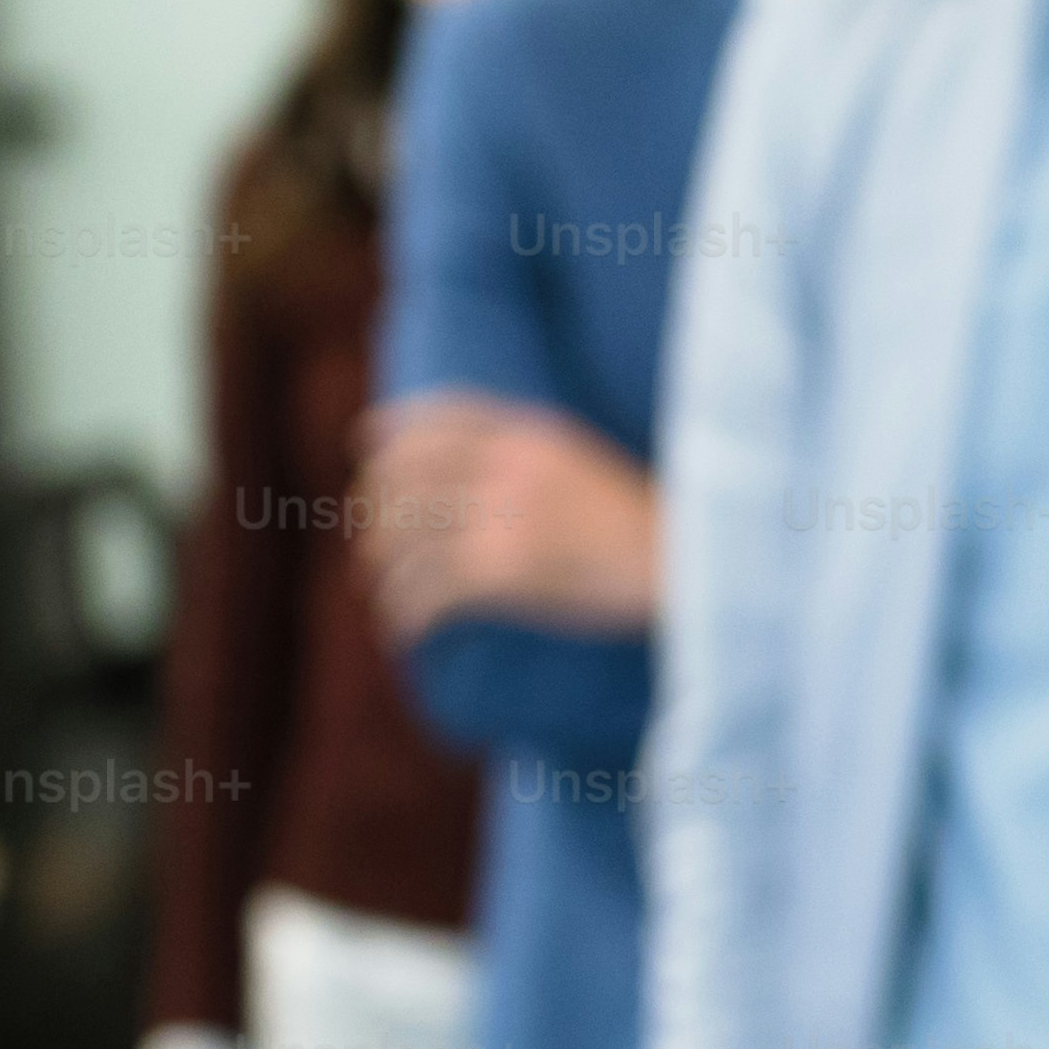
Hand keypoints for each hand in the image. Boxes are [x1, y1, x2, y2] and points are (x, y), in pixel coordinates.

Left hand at [356, 394, 660, 641]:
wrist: (687, 561)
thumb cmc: (643, 523)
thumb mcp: (583, 462)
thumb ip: (528, 455)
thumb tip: (468, 472)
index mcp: (531, 432)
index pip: (438, 417)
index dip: (391, 430)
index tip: (362, 447)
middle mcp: (509, 464)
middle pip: (407, 477)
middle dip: (375, 513)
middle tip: (372, 547)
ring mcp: (504, 514)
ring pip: (408, 537)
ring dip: (382, 571)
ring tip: (381, 595)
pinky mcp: (506, 570)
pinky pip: (429, 589)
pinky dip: (405, 614)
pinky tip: (405, 632)